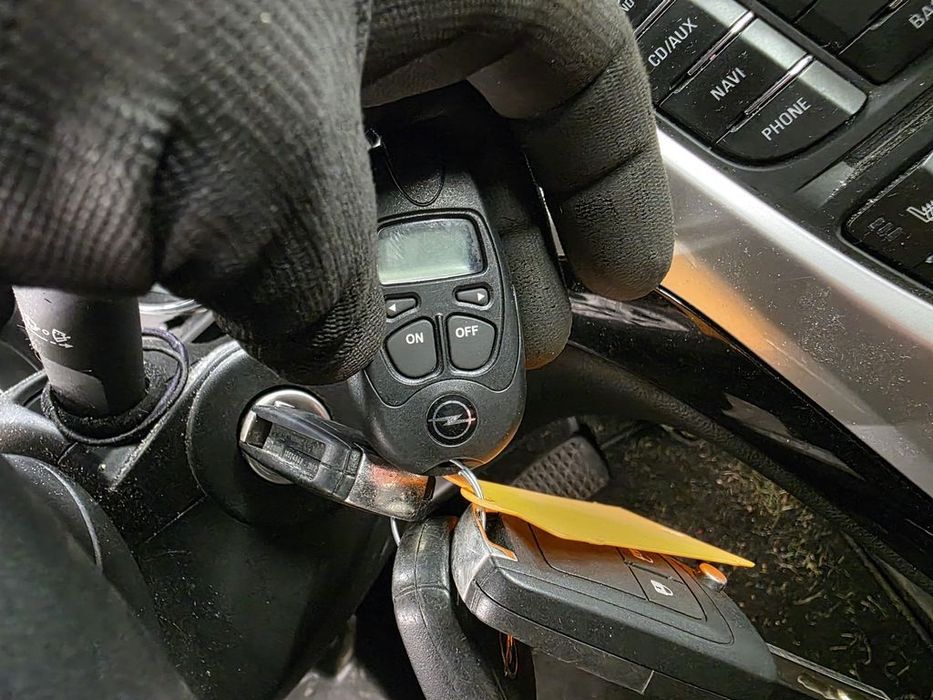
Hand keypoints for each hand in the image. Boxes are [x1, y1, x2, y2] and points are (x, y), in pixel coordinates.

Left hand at [0, 0, 672, 382]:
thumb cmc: (71, 16)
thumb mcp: (267, 184)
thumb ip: (341, 290)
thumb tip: (343, 358)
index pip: (575, 57)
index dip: (614, 179)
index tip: (625, 280)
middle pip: (458, 128)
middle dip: (473, 265)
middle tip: (482, 364)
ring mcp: (229, 31)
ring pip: (326, 172)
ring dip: (326, 293)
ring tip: (335, 385)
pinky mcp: (128, 85)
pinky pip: (191, 185)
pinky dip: (168, 280)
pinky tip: (137, 360)